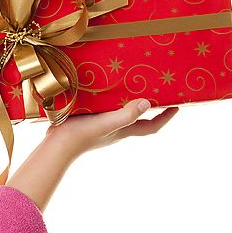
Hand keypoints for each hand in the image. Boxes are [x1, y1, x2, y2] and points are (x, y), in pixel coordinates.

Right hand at [44, 99, 179, 159]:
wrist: (55, 147)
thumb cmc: (81, 135)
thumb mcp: (106, 123)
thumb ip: (126, 114)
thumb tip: (148, 103)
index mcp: (123, 130)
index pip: (151, 126)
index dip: (165, 118)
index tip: (176, 106)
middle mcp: (115, 130)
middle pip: (138, 120)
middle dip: (149, 108)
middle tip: (156, 91)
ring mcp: (101, 127)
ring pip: (121, 115)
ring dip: (129, 103)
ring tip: (132, 85)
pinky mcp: (88, 122)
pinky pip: (105, 111)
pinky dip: (110, 102)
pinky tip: (103, 92)